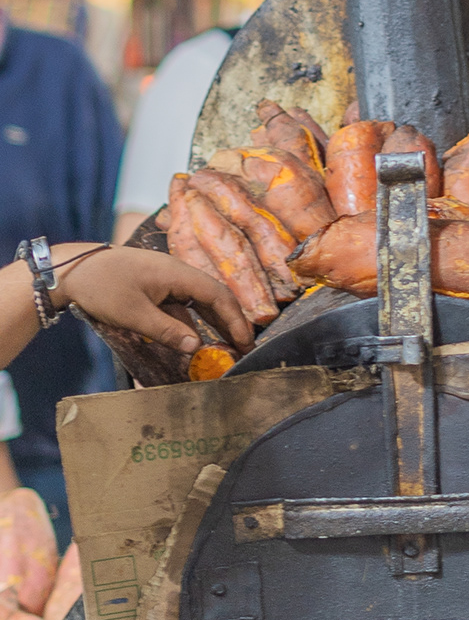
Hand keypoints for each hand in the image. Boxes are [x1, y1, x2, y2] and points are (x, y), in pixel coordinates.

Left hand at [54, 246, 254, 359]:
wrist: (72, 271)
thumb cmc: (102, 287)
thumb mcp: (134, 314)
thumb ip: (167, 331)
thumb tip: (197, 348)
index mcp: (177, 273)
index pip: (218, 295)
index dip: (235, 318)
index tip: (245, 341)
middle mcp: (177, 274)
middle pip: (213, 297)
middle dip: (229, 322)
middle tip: (242, 348)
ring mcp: (166, 281)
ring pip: (197, 303)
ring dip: (211, 325)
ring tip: (223, 348)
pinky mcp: (155, 289)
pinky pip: (180, 307)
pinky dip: (189, 324)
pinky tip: (191, 342)